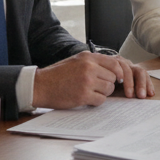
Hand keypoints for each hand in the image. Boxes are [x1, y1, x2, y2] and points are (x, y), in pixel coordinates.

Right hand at [32, 52, 152, 108]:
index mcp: (88, 57)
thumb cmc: (58, 74)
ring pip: (108, 89)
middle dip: (108, 84)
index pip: (114, 63)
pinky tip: (86, 99)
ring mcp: (87, 81)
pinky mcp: (83, 95)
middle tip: (98, 88)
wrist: (41, 85)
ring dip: (102, 93)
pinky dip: (96, 101)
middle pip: (113, 78)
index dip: (119, 73)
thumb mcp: (76, 61)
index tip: (118, 79)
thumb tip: (113, 69)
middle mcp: (89, 67)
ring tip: (90, 92)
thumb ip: (93, 62)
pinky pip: (101, 100)